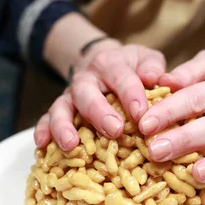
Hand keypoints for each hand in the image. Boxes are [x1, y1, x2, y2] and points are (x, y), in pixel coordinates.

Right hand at [34, 43, 165, 150]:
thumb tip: (162, 80)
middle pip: (87, 93)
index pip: (122, 77)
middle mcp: (87, 79)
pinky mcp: (60, 109)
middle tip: (114, 130)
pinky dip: (43, 130)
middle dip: (99, 112)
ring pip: (61, 107)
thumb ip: (154, 68)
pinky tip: (41, 145)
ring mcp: (70, 95)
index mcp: (111, 64)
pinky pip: (46, 119)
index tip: (141, 114)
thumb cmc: (133, 67)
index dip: (131, 95)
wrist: (104, 62)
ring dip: (64, 125)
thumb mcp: (146, 59)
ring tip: (70, 145)